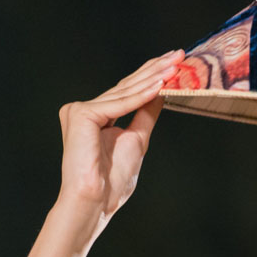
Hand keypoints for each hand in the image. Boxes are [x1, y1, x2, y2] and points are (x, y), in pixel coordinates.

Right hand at [57, 50, 184, 219]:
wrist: (94, 201)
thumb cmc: (111, 181)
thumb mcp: (136, 139)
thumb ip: (145, 114)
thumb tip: (161, 90)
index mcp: (93, 117)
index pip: (126, 92)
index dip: (150, 76)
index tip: (173, 62)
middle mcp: (83, 110)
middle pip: (125, 88)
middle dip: (154, 70)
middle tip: (177, 54)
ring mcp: (79, 111)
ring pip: (124, 94)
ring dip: (152, 78)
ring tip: (174, 66)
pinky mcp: (80, 114)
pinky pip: (119, 105)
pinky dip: (141, 96)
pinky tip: (161, 84)